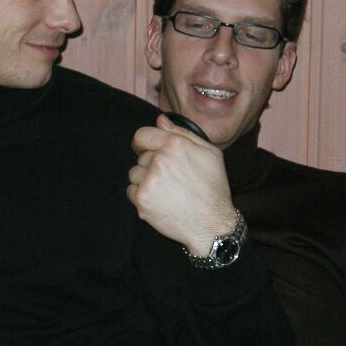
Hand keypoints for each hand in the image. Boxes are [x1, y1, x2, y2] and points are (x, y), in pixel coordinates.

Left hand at [127, 114, 236, 254]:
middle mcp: (160, 160)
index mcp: (175, 144)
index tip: (146, 149)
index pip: (142, 135)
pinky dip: (141, 195)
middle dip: (151, 164)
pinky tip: (160, 200)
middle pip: (141, 156)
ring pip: (135, 173)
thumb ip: (182, 132)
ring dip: (145, 180)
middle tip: (170, 178)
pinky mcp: (142, 200)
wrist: (212, 225)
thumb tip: (160, 120)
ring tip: (166, 190)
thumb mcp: (209, 152)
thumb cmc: (213, 188)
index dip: (144, 143)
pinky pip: (131, 191)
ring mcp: (149, 181)